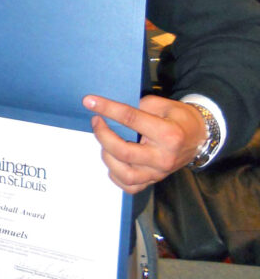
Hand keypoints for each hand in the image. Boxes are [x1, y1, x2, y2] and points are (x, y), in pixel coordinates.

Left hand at [82, 94, 207, 192]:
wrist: (199, 138)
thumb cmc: (179, 118)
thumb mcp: (162, 104)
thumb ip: (138, 106)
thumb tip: (110, 109)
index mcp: (168, 134)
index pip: (130, 119)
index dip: (107, 108)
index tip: (89, 101)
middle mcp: (163, 158)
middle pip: (123, 151)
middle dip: (103, 134)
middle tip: (96, 121)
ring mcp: (159, 173)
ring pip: (124, 174)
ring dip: (107, 156)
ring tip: (104, 141)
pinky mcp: (154, 181)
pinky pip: (130, 187)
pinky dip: (115, 175)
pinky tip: (112, 159)